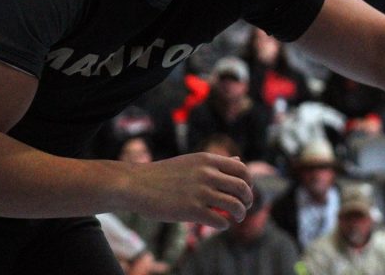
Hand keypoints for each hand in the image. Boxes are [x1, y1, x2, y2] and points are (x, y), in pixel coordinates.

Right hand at [128, 153, 251, 229]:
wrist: (136, 185)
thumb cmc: (163, 174)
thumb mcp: (191, 161)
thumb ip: (216, 163)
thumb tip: (238, 159)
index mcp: (207, 160)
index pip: (241, 169)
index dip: (248, 182)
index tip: (244, 191)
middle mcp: (207, 174)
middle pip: (242, 187)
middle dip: (248, 200)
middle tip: (244, 207)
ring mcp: (200, 192)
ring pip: (235, 206)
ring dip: (239, 214)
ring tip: (235, 218)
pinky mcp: (192, 211)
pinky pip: (220, 221)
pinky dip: (223, 225)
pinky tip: (219, 224)